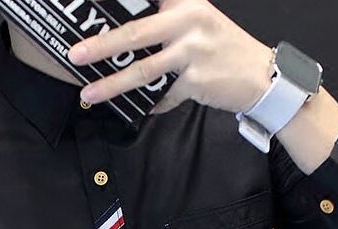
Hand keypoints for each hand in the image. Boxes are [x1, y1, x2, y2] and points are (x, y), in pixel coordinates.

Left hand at [66, 0, 274, 115]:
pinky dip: (150, 104)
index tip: (89, 9)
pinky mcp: (197, 81)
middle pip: (135, 33)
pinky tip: (138, 108)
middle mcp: (188, 21)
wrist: (261, 76)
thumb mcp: (199, 21)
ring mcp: (193, 52)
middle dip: (102, 46)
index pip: (145, 0)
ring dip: (113, 84)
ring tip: (90, 93)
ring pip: (144, 70)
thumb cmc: (225, 49)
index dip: (119, 2)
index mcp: (185, 2)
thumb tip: (127, 34)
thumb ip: (166, 22)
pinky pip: (164, 95)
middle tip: (76, 55)